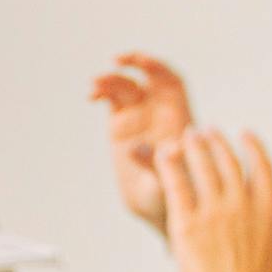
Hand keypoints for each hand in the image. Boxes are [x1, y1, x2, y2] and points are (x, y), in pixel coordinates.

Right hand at [91, 51, 196, 230]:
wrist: (157, 210)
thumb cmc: (173, 200)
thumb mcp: (169, 185)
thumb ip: (157, 164)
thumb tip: (141, 148)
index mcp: (179, 121)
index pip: (172, 84)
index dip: (158, 68)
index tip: (140, 63)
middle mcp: (160, 115)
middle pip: (149, 78)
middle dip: (135, 64)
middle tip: (116, 61)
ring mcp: (140, 119)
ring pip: (127, 87)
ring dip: (112, 80)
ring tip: (94, 86)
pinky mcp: (120, 127)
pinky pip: (112, 100)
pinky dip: (102, 92)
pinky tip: (92, 97)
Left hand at [157, 128, 271, 271]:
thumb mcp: (269, 252)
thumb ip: (258, 230)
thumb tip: (250, 228)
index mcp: (269, 213)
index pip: (263, 169)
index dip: (253, 148)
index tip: (245, 134)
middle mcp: (244, 206)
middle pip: (228, 162)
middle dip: (216, 143)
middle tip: (205, 131)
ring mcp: (215, 212)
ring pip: (202, 167)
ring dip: (193, 146)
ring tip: (186, 135)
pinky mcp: (187, 223)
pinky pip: (175, 183)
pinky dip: (170, 163)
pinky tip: (165, 151)